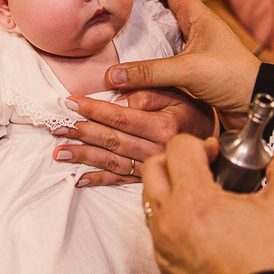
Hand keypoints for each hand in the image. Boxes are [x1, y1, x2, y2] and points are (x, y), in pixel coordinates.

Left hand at [56, 87, 213, 185]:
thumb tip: (118, 97)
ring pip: (112, 162)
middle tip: (57, 127)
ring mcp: (152, 167)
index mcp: (163, 127)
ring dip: (83, 157)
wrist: (216, 143)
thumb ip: (148, 92)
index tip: (71, 102)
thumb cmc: (193, 112)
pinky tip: (79, 179)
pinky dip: (99, 181)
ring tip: (60, 152)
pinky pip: (121, 181)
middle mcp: (156, 150)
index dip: (94, 110)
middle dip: (82, 133)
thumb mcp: (178, 94)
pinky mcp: (149, 179)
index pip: (121, 117)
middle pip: (112, 141)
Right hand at [108, 0, 260, 124]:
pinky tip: (137, 62)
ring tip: (121, 30)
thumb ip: (150, 72)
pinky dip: (151, 55)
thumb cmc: (233, 78)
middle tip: (119, 3)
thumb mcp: (189, 70)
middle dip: (142, 2)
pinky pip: (168, 55)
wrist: (258, 105)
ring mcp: (197, 49)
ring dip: (146, 30)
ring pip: (165, 32)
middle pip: (165, 7)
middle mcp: (198, 29)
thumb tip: (113, 75)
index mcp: (200, 18)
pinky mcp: (195, 69)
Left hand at [143, 136, 273, 273]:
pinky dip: (171, 218)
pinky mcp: (165, 264)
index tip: (216, 153)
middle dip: (176, 159)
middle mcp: (170, 220)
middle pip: (152, 167)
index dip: (201, 143)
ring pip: (149, 199)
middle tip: (201, 166)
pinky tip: (198, 223)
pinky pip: (157, 229)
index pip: (178, 147)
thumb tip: (273, 160)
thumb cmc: (272, 264)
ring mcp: (163, 245)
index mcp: (194, 200)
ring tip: (200, 194)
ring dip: (169, 187)